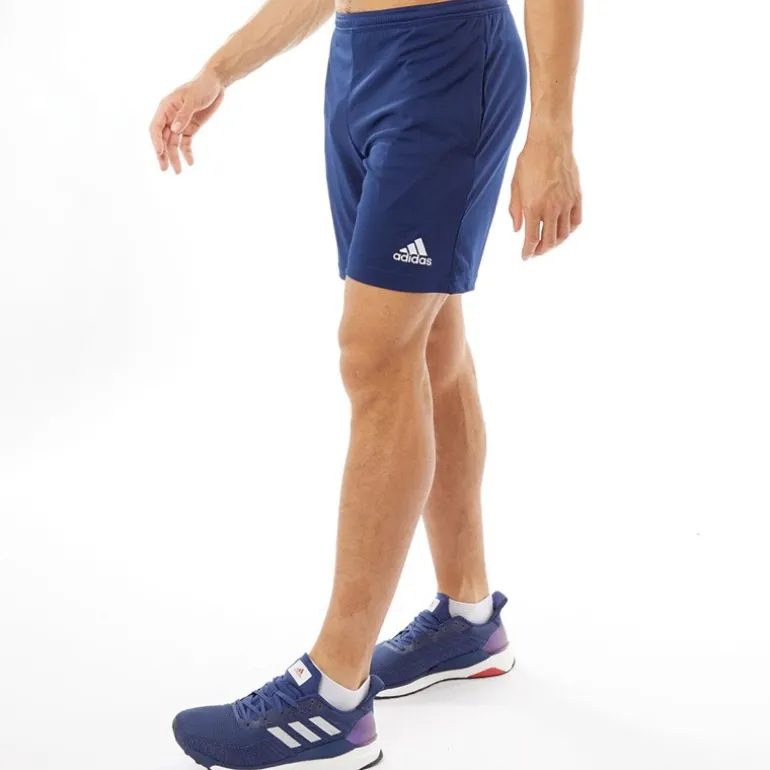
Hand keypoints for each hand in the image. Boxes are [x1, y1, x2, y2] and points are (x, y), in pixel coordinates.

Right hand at [149, 69, 224, 173]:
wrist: (216, 83)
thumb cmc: (202, 87)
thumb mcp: (193, 100)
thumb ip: (183, 115)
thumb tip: (174, 130)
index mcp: (165, 108)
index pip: (156, 127)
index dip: (156, 141)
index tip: (160, 153)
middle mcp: (170, 117)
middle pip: (163, 139)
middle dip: (163, 154)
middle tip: (164, 169)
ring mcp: (180, 123)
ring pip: (174, 143)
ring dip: (175, 157)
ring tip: (178, 172)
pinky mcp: (190, 128)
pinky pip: (186, 143)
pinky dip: (187, 153)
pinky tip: (190, 163)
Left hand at [510, 134, 581, 259]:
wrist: (551, 141)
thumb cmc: (529, 161)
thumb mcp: (515, 186)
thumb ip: (515, 210)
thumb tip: (517, 230)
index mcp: (533, 207)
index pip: (531, 239)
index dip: (528, 252)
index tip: (525, 257)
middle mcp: (551, 208)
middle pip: (549, 241)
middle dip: (541, 251)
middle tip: (535, 252)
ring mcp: (566, 203)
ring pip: (564, 234)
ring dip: (556, 243)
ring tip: (549, 243)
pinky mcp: (577, 196)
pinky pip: (576, 221)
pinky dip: (570, 230)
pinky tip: (563, 230)